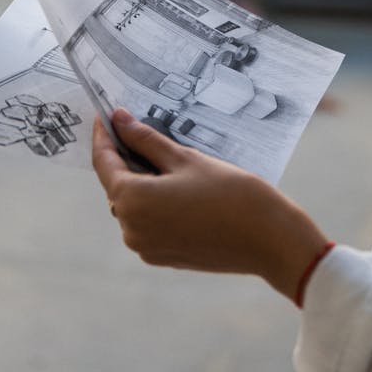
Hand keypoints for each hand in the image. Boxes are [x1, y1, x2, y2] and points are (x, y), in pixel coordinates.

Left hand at [92, 109, 328, 301]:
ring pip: (132, 204)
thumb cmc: (230, 193)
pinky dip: (153, 201)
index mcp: (132, 201)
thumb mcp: (185, 159)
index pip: (104, 162)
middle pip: (116, 184)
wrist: (268, 239)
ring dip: (140, 180)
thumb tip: (119, 120)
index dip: (103, 136)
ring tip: (163, 154)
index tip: (106, 115)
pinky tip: (176, 183)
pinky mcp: (162, 256)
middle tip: (139, 128)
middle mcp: (131, 229)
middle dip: (125, 157)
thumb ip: (147, 140)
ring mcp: (146, 247)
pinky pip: (147, 222)